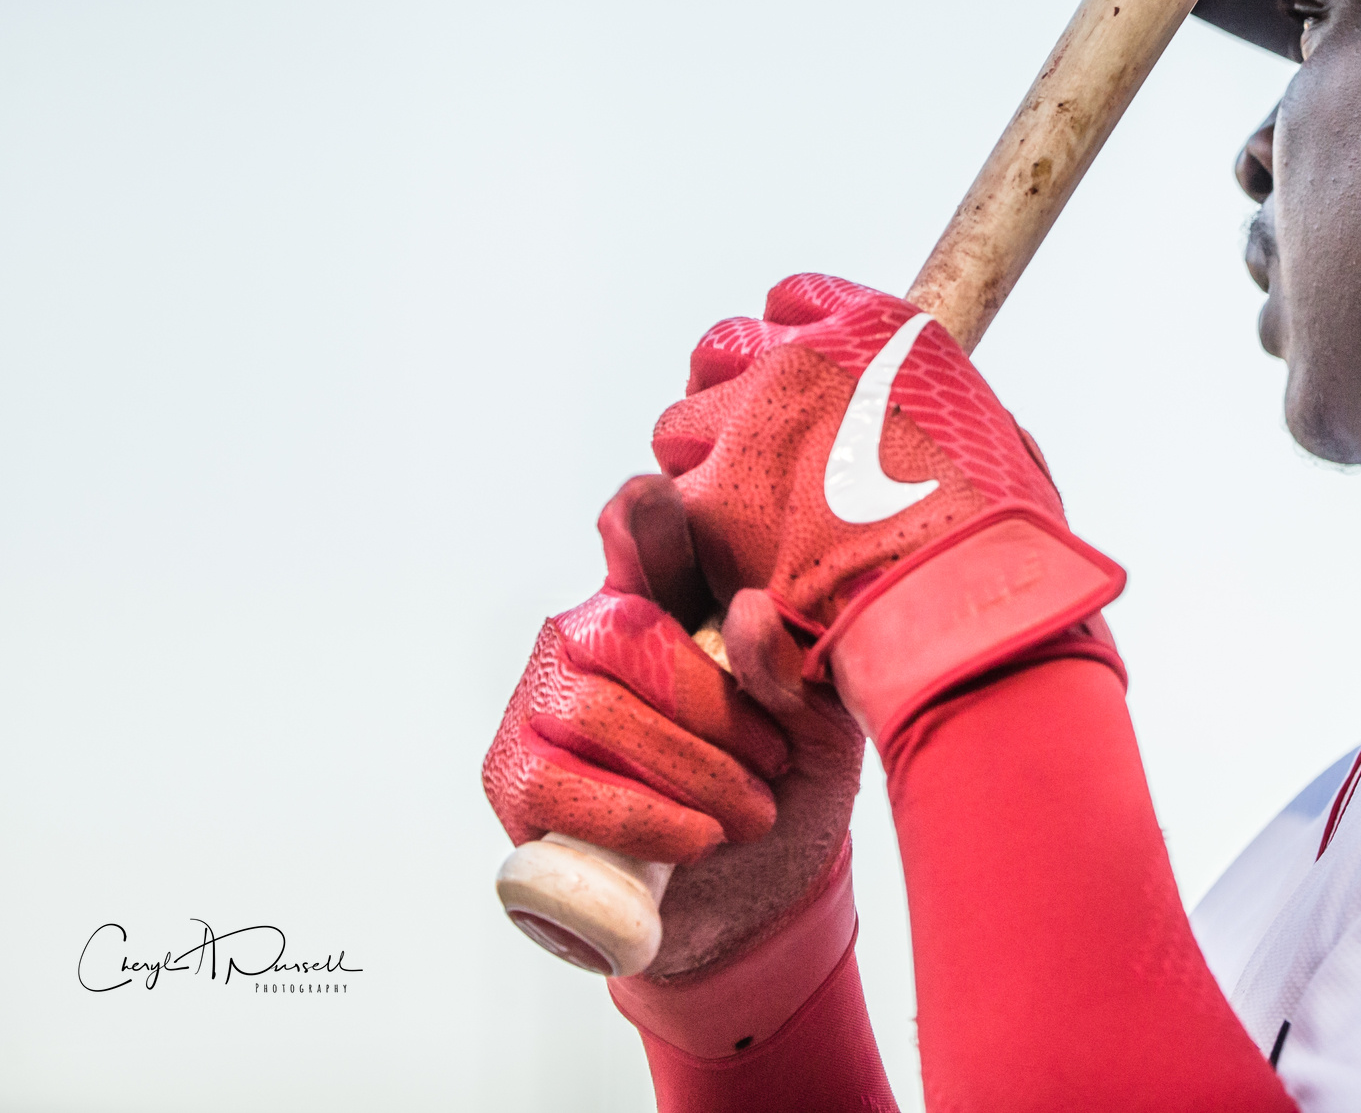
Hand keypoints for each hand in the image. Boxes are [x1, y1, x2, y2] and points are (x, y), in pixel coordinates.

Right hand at [482, 476, 864, 978]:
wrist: (756, 897)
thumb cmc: (787, 787)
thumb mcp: (819, 731)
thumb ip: (788, 673)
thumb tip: (747, 611)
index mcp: (671, 600)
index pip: (641, 533)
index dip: (642, 518)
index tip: (657, 492)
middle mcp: (592, 633)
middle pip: (626, 634)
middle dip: (711, 708)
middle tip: (776, 767)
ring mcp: (539, 700)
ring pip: (593, 712)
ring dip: (684, 770)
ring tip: (747, 816)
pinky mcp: (511, 775)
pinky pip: (553, 785)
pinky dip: (632, 815)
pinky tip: (691, 839)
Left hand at [649, 274, 1122, 742]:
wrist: (959, 599)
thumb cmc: (1000, 534)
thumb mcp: (1004, 441)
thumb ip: (955, 419)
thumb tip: (956, 434)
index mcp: (878, 332)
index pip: (798, 300)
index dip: (794, 337)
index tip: (795, 371)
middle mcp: (802, 360)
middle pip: (724, 348)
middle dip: (731, 387)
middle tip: (753, 440)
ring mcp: (748, 424)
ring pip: (682, 424)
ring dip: (705, 459)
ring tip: (741, 510)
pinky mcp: (713, 499)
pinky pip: (675, 503)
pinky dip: (697, 533)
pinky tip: (734, 560)